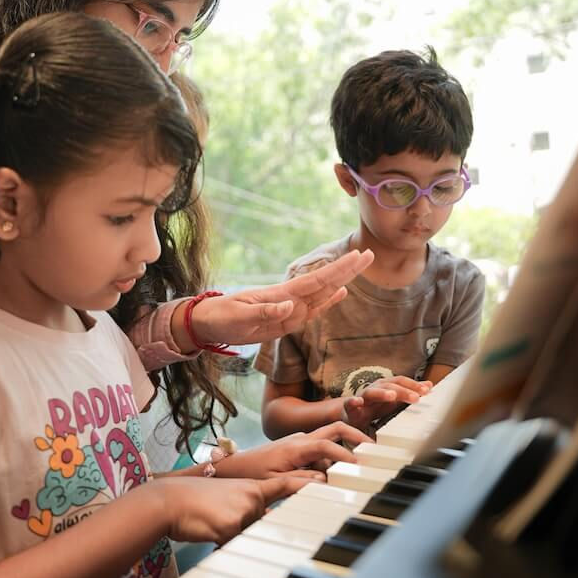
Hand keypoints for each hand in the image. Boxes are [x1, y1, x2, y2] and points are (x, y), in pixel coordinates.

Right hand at [155, 476, 306, 544]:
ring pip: (249, 536)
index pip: (286, 485)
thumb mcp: (228, 497)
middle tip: (227, 516)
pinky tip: (207, 530)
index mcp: (253, 486)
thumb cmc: (195, 500)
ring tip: (211, 521)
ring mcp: (244, 511)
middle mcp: (253, 497)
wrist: (171, 500)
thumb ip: (248, 506)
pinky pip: (234, 546)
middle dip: (247, 528)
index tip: (325, 482)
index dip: (307, 484)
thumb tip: (262, 519)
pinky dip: (221, 544)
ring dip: (232, 535)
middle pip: (264, 523)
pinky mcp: (233, 527)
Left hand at [187, 249, 373, 348]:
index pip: (317, 280)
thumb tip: (291, 305)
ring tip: (360, 266)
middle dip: (347, 269)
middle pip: (325, 282)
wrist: (207, 323)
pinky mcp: (286, 321)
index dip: (339, 269)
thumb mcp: (239, 316)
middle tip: (369, 254)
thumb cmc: (221, 317)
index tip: (358, 256)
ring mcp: (289, 309)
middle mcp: (290, 299)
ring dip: (343, 281)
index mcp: (281, 294)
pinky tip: (340, 294)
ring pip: (323, 294)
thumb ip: (265, 312)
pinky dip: (328, 302)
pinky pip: (312, 310)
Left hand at [219, 422, 372, 478]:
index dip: (346, 454)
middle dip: (356, 435)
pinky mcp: (298, 448)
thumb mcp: (276, 482)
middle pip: (335, 428)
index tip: (362, 465)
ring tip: (362, 463)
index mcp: (296, 446)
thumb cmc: (251, 474)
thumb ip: (301, 480)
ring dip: (346, 448)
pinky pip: (321, 449)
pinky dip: (333, 458)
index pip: (328, 445)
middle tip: (375, 448)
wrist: (233, 467)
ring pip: (330, 439)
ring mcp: (300, 441)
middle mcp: (301, 439)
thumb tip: (326, 479)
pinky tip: (337, 473)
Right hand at [342, 377, 431, 431]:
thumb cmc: (374, 406)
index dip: (414, 385)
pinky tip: (359, 402)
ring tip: (392, 396)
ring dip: (383, 393)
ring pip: (372, 392)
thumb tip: (429, 385)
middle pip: (390, 386)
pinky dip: (354, 401)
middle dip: (403, 391)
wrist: (351, 414)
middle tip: (416, 397)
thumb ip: (410, 392)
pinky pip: (350, 403)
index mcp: (386, 386)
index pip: (401, 382)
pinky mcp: (350, 407)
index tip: (427, 391)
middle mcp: (375, 388)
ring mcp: (362, 396)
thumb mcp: (394, 399)